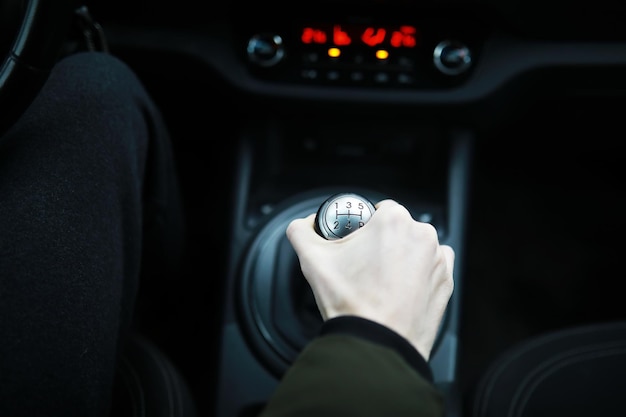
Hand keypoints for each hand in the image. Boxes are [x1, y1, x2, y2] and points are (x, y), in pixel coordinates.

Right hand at [286, 199, 454, 360]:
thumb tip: (302, 226)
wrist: (377, 345)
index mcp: (393, 220)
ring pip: (414, 247)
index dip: (363, 227)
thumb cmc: (352, 304)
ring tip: (382, 282)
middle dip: (382, 243)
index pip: (377, 210)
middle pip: (397, 228)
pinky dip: (419, 274)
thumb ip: (301, 232)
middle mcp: (421, 234)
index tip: (357, 246)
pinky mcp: (446, 281)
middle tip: (365, 268)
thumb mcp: (313, 260)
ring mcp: (438, 259)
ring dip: (401, 257)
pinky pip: (432, 266)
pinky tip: (401, 289)